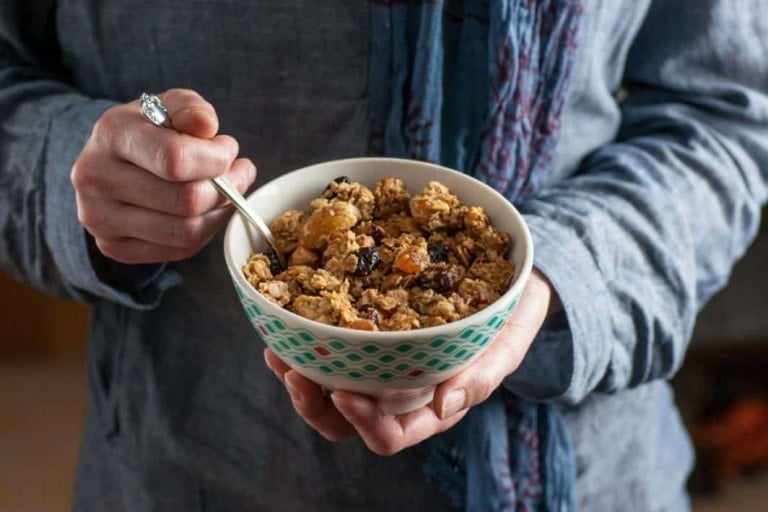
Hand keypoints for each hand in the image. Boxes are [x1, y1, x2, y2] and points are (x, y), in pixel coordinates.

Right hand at [71, 88, 255, 263]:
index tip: (228, 149)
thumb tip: (206, 127)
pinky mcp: (113, 246)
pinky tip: (209, 211)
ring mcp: (100, 218)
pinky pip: (179, 250)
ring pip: (187, 232)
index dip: (216, 159)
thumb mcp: (171, 105)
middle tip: (239, 173)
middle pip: (186, 201)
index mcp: (111, 134)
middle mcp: (96, 178)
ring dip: (221, 212)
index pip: (175, 159)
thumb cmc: (151, 131)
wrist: (111, 161)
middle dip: (227, 188)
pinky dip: (205, 232)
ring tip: (229, 192)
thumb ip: (191, 109)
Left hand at [264, 268, 556, 455]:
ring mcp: (380, 367)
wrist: (509, 279)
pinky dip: (307, 343)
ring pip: (329, 390)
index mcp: (431, 406)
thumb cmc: (512, 316)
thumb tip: (446, 404)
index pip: (390, 434)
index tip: (344, 392)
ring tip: (278, 350)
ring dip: (299, 375)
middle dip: (313, 404)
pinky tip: (289, 324)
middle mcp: (398, 394)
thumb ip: (485, 373)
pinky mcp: (368, 337)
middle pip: (346, 421)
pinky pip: (331, 351)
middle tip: (294, 371)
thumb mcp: (510, 341)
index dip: (362, 423)